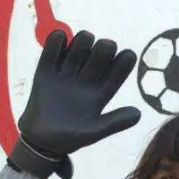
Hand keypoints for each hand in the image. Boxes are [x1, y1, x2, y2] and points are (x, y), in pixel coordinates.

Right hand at [9, 29, 141, 178]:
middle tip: (105, 46)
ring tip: (85, 40)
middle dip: (104, 48)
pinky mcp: (46, 72)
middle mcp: (86, 79)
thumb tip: (138, 113)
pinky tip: (60, 36)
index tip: (128, 56)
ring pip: (78, 49)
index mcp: (101, 92)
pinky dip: (55, 41)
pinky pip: (51, 52)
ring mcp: (66, 74)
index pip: (117, 72)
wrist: (40, 142)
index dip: (124, 63)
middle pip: (99, 55)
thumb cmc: (69, 139)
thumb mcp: (93, 132)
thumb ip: (114, 123)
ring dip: (83, 41)